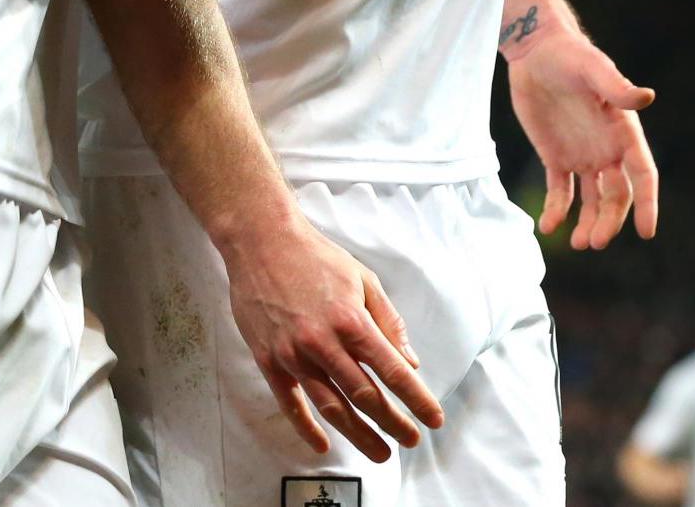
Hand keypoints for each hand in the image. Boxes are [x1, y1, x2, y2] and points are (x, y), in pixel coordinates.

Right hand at [221, 216, 444, 462]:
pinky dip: (306, 428)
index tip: (433, 419)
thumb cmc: (315, 257)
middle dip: (393, 423)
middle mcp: (324, 343)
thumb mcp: (363, 279)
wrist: (262, 242)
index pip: (392, 371)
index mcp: (352, 321)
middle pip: (365, 396)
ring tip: (380, 453)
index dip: (416, 399)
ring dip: (359, 434)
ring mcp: (294, 355)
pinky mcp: (270, 360)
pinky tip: (322, 444)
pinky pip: (290, 403)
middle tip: (411, 440)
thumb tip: (409, 361)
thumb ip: (388, 321)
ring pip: (332, 407)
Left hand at [507, 23, 657, 248]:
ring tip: (579, 243)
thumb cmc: (570, 55)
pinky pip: (560, 191)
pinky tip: (548, 226)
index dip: (647, 203)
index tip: (647, 232)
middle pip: (617, 195)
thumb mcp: (593, 70)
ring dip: (589, 223)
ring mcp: (583, 155)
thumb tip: (647, 96)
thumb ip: (617, 86)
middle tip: (596, 242)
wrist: (536, 50)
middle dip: (610, 221)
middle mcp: (607, 149)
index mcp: (624, 131)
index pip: (643, 174)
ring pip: (592, 200)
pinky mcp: (555, 157)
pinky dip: (556, 211)